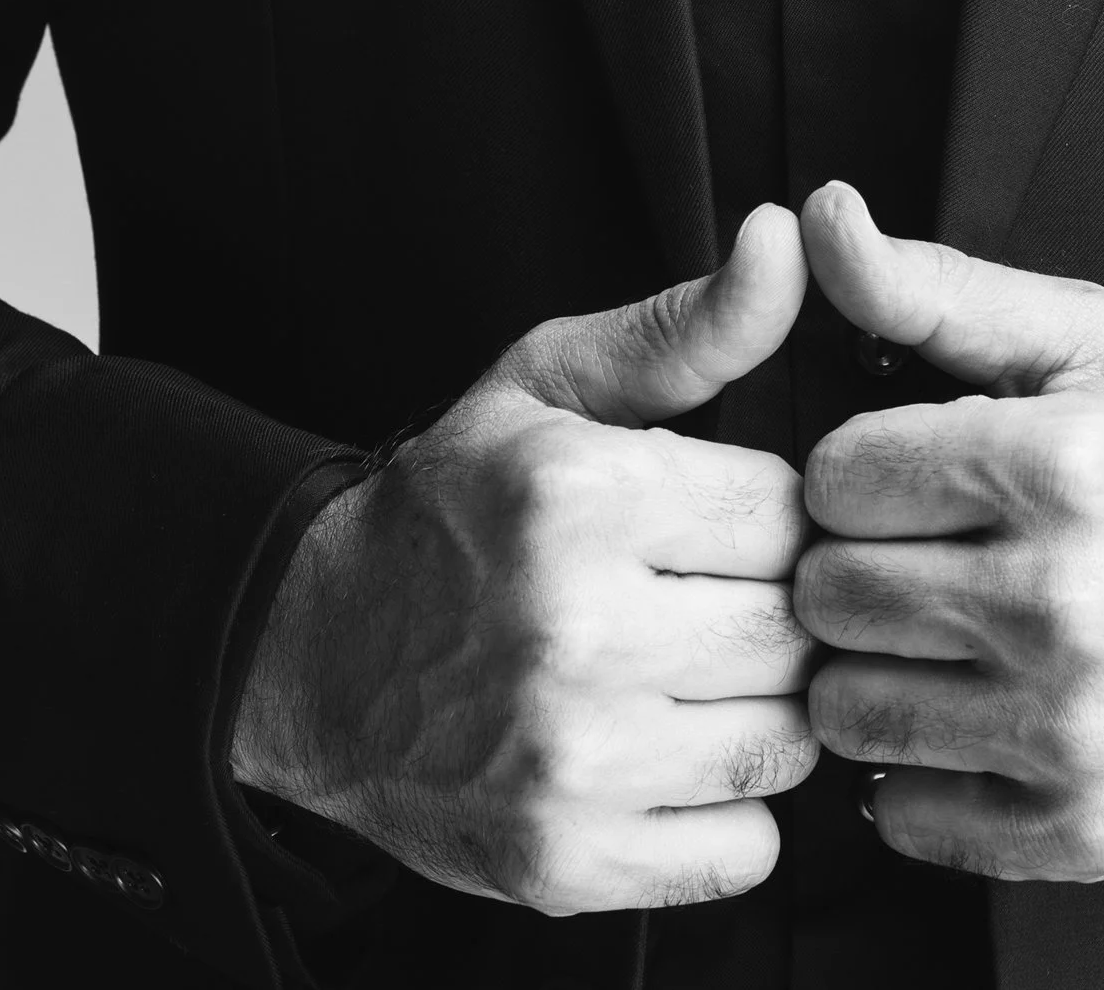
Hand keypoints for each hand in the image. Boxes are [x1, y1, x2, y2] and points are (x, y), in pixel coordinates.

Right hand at [230, 203, 817, 912]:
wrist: (311, 652)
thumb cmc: (450, 509)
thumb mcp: (550, 382)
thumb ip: (688, 323)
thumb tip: (785, 239)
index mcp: (580, 496)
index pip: (786, 509)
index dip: (769, 512)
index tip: (725, 520)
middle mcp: (578, 631)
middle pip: (791, 628)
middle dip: (771, 607)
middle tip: (713, 597)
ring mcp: (571, 762)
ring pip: (784, 741)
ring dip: (760, 706)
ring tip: (694, 669)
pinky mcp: (564, 864)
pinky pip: (743, 852)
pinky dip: (729, 811)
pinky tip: (672, 752)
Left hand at [794, 183, 1103, 883]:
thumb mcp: (1079, 343)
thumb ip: (934, 285)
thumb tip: (823, 216)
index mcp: (1061, 466)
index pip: (835, 477)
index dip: (858, 472)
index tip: (906, 479)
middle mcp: (1065, 602)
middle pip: (829, 595)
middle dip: (852, 567)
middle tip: (915, 557)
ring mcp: (1071, 728)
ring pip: (846, 708)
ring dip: (873, 670)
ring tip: (935, 635)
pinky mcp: (1076, 829)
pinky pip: (904, 815)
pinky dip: (918, 773)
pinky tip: (971, 714)